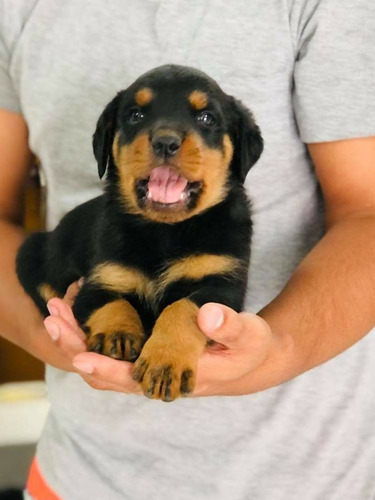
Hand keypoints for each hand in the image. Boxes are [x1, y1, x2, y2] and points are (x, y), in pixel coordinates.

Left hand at [45, 293, 291, 396]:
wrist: (251, 359)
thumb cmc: (251, 346)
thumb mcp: (249, 334)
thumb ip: (230, 325)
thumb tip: (206, 311)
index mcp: (180, 377)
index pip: (135, 379)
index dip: (108, 368)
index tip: (80, 353)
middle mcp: (159, 378)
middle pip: (107, 373)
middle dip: (77, 347)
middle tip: (53, 316)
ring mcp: (152, 369)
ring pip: (105, 363)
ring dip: (78, 340)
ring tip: (58, 309)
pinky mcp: (150, 356)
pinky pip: (113, 352)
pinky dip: (93, 336)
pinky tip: (83, 313)